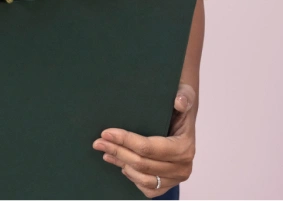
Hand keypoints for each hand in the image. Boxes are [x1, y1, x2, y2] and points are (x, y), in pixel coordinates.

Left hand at [92, 83, 196, 198]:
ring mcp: (175, 178)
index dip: (126, 141)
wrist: (183, 118)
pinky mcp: (168, 184)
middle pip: (142, 164)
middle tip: (98, 142)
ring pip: (142, 178)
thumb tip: (179, 102)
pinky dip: (131, 177)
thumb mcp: (184, 94)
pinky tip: (120, 163)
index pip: (149, 148)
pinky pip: (147, 188)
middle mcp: (182, 167)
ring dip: (121, 164)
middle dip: (117, 151)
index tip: (106, 133)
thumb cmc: (180, 106)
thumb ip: (184, 97)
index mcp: (184, 147)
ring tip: (105, 151)